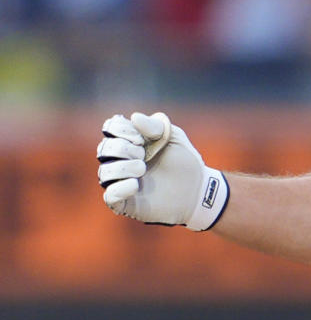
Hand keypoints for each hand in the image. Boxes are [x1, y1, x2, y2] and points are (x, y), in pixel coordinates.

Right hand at [96, 112, 228, 230]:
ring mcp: (121, 181)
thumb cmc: (184, 161)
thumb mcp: (173, 137)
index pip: (111, 128)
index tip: (141, 138)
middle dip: (123, 149)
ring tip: (142, 169)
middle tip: (143, 155)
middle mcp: (121, 160)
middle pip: (104, 149)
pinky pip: (110, 196)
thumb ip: (155, 126)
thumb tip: (134, 117)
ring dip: (121, 168)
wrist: (197, 189)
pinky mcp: (125, 202)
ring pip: (104, 172)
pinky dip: (119, 189)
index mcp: (130, 141)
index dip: (121, 130)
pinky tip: (136, 185)